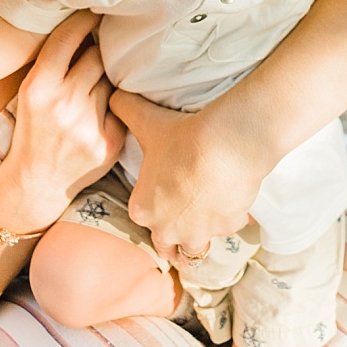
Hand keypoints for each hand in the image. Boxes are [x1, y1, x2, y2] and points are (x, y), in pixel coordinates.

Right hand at [0, 13, 122, 234]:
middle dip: (99, 53)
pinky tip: (104, 113)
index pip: (67, 38)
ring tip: (95, 91)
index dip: (84, 20)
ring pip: (113, 79)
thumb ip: (58, 62)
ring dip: (108, 80)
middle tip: (100, 55)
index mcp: (38, 88)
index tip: (95, 13)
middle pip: (97, 56)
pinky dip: (117, 105)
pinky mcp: (110, 141)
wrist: (36, 182)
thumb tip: (94, 26)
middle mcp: (63, 104)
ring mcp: (88, 124)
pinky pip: (123, 105)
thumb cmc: (36, 128)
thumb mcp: (33, 93)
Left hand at [110, 90, 256, 262]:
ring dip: (198, 238)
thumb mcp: (149, 121)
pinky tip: (233, 197)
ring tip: (207, 218)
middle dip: (173, 233)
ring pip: (195, 250)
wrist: (227, 143)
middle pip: (166, 244)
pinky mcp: (227, 227)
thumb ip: (127, 109)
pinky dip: (229, 217)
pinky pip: (227, 227)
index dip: (155, 205)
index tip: (167, 192)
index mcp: (143, 210)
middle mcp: (167, 230)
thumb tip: (113, 95)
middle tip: (184, 211)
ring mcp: (199, 233)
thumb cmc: (183, 135)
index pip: (143, 218)